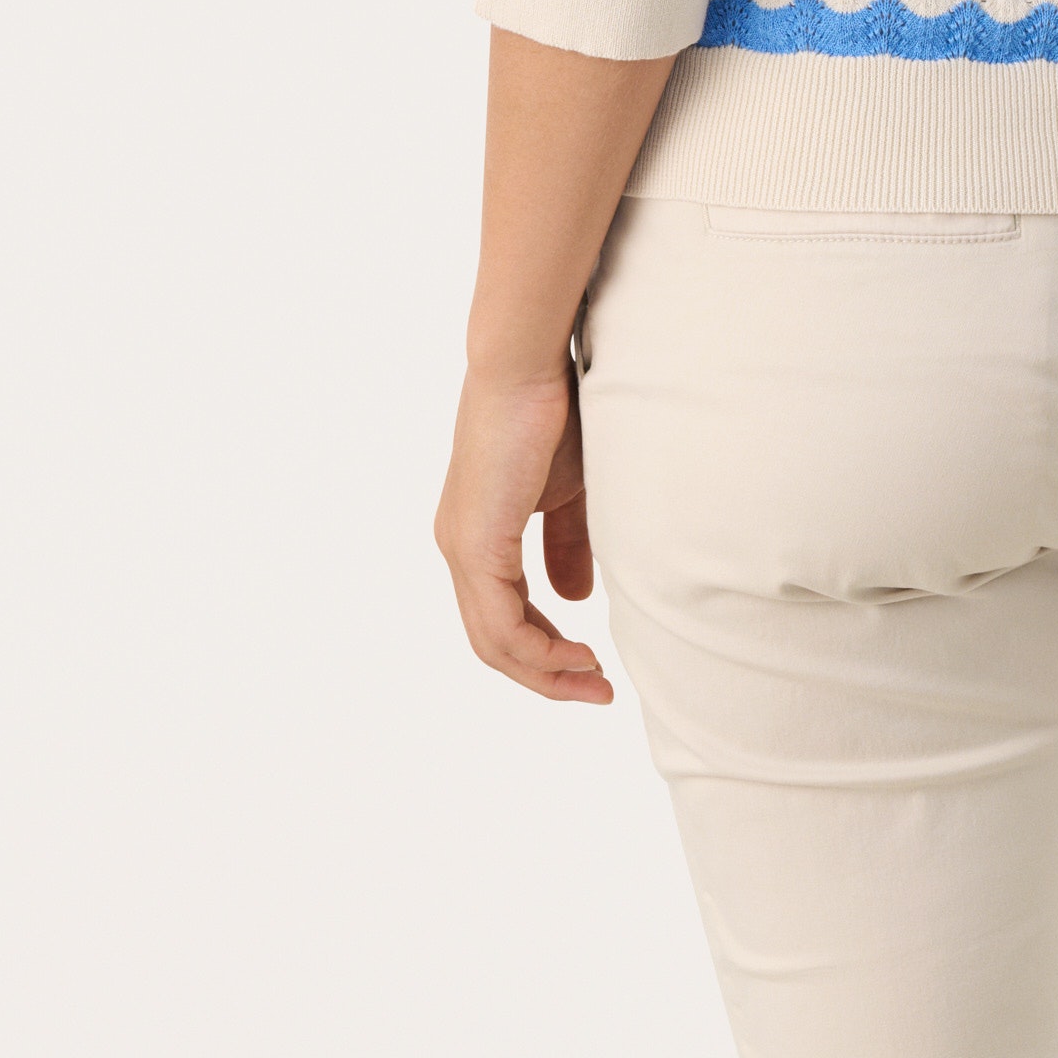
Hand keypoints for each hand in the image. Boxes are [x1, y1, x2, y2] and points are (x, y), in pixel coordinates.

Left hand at [434, 364, 614, 704]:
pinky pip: (501, 622)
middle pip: (493, 643)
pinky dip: (539, 648)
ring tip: (593, 681)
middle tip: (597, 692)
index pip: (504, 616)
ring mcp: (462, 548)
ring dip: (546, 670)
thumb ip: (568, 546)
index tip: (593, 665)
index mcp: (477, 536)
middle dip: (548, 675)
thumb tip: (575, 599)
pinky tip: (577, 650)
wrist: (528, 365)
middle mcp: (459, 548)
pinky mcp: (475, 544)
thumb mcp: (569, 492)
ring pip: (494, 642)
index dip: (547, 650)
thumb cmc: (552, 413)